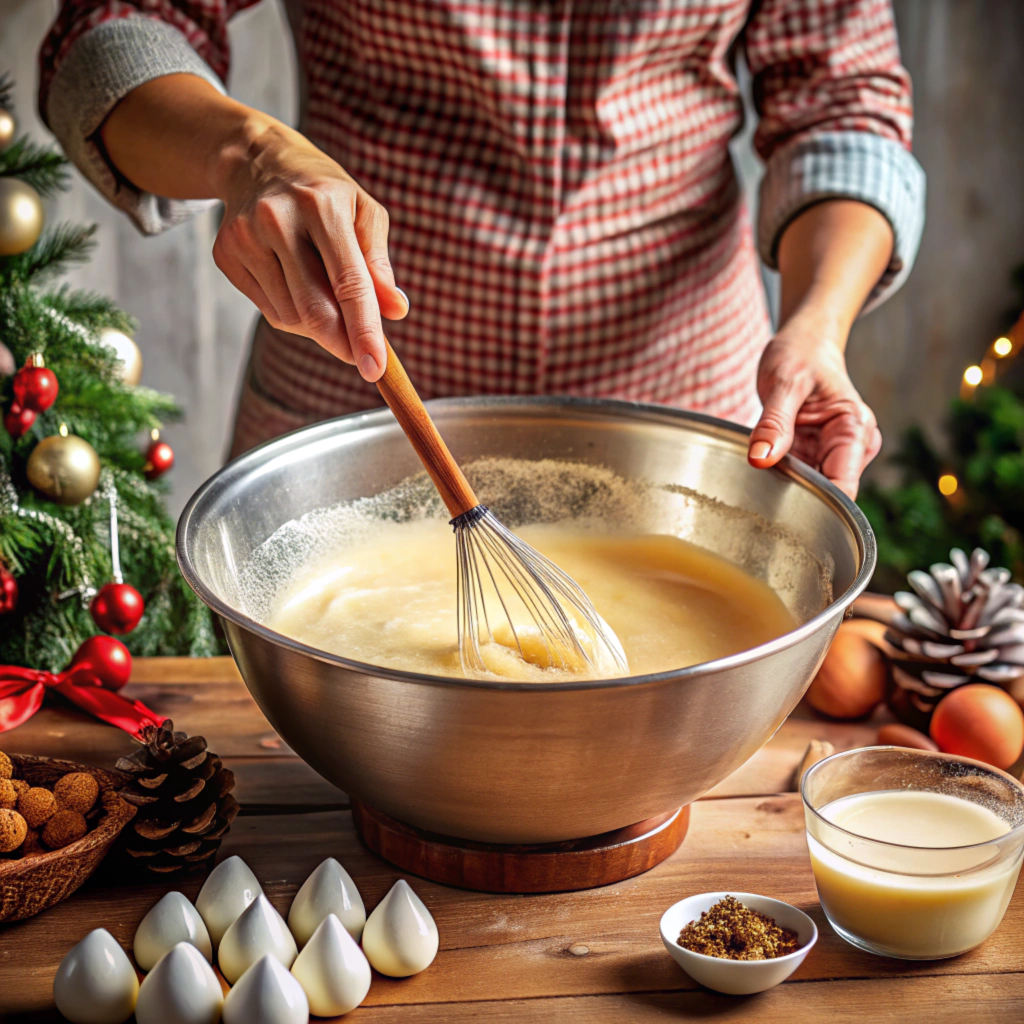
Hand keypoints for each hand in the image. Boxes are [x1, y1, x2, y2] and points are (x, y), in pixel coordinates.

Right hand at [211, 120, 406, 381]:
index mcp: (321, 205)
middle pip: (314, 309)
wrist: (257, 162)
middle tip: (361, 357)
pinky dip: (293, 315)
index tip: (375, 368)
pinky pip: (269, 311)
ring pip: (291, 317)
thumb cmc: (325, 193)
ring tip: (327, 297)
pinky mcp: (226, 255)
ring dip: (318, 326)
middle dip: (341, 343)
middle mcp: (277, 219)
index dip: (364, 331)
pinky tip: (298, 287)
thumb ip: (379, 263)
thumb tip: (396, 310)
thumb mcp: (364, 212)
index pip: (348, 283)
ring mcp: (245, 238)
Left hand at [747, 311, 881, 499]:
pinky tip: (766, 463)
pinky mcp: (815, 454)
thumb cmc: (802, 353)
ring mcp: (833, 452)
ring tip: (762, 466)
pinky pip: (798, 476)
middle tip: (760, 484)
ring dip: (785, 485)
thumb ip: (774, 423)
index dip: (816, 504)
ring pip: (811, 489)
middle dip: (796, 496)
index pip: (843, 487)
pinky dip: (780, 475)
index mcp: (854, 429)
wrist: (805, 342)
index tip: (780, 504)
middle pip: (827, 494)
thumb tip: (761, 460)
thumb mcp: (784, 382)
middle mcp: (852, 446)